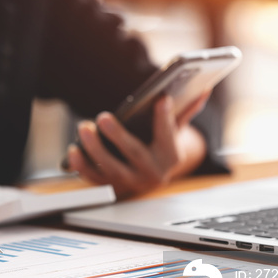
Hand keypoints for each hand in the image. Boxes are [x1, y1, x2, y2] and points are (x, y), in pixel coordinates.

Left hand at [65, 93, 208, 197]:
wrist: (151, 174)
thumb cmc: (160, 145)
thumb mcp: (175, 129)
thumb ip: (186, 110)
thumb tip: (204, 89)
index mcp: (171, 156)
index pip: (169, 137)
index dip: (165, 119)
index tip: (161, 99)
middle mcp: (153, 174)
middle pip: (134, 154)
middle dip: (117, 136)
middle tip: (102, 117)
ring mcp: (131, 183)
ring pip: (111, 169)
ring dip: (94, 149)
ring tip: (83, 128)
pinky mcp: (112, 188)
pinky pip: (95, 179)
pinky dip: (82, 167)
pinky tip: (73, 151)